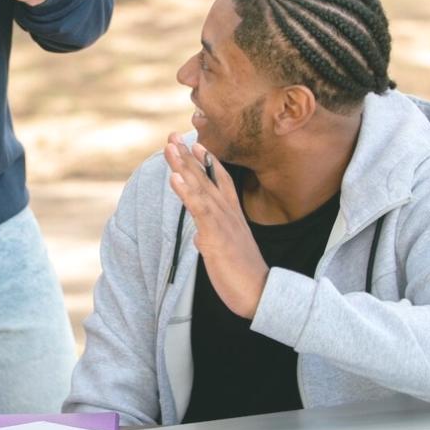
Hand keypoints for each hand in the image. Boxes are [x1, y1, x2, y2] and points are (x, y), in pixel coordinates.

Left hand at [164, 134, 268, 318]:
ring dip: (183, 166)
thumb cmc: (242, 274)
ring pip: (200, 188)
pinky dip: (186, 192)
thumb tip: (200, 237)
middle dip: (187, 157)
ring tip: (170, 147)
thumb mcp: (225, 251)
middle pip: (205, 179)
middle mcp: (228, 213)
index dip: (207, 162)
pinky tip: (175, 178)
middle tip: (172, 136)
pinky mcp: (216, 236)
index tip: (195, 144)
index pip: (219, 182)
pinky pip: (200, 210)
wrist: (260, 293)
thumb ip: (212, 239)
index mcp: (231, 216)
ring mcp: (223, 223)